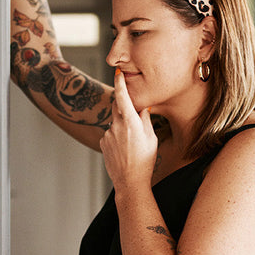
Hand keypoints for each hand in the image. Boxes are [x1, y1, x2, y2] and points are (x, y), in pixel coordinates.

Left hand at [100, 70, 157, 191]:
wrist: (130, 182)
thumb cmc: (145, 161)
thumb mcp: (151, 138)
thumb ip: (145, 119)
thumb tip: (142, 107)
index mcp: (131, 123)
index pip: (123, 97)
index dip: (120, 83)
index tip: (118, 72)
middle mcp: (117, 126)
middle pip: (118, 107)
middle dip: (125, 108)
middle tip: (134, 119)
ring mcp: (108, 135)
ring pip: (115, 123)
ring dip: (123, 127)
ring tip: (132, 145)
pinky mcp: (103, 143)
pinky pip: (111, 133)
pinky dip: (117, 137)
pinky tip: (124, 150)